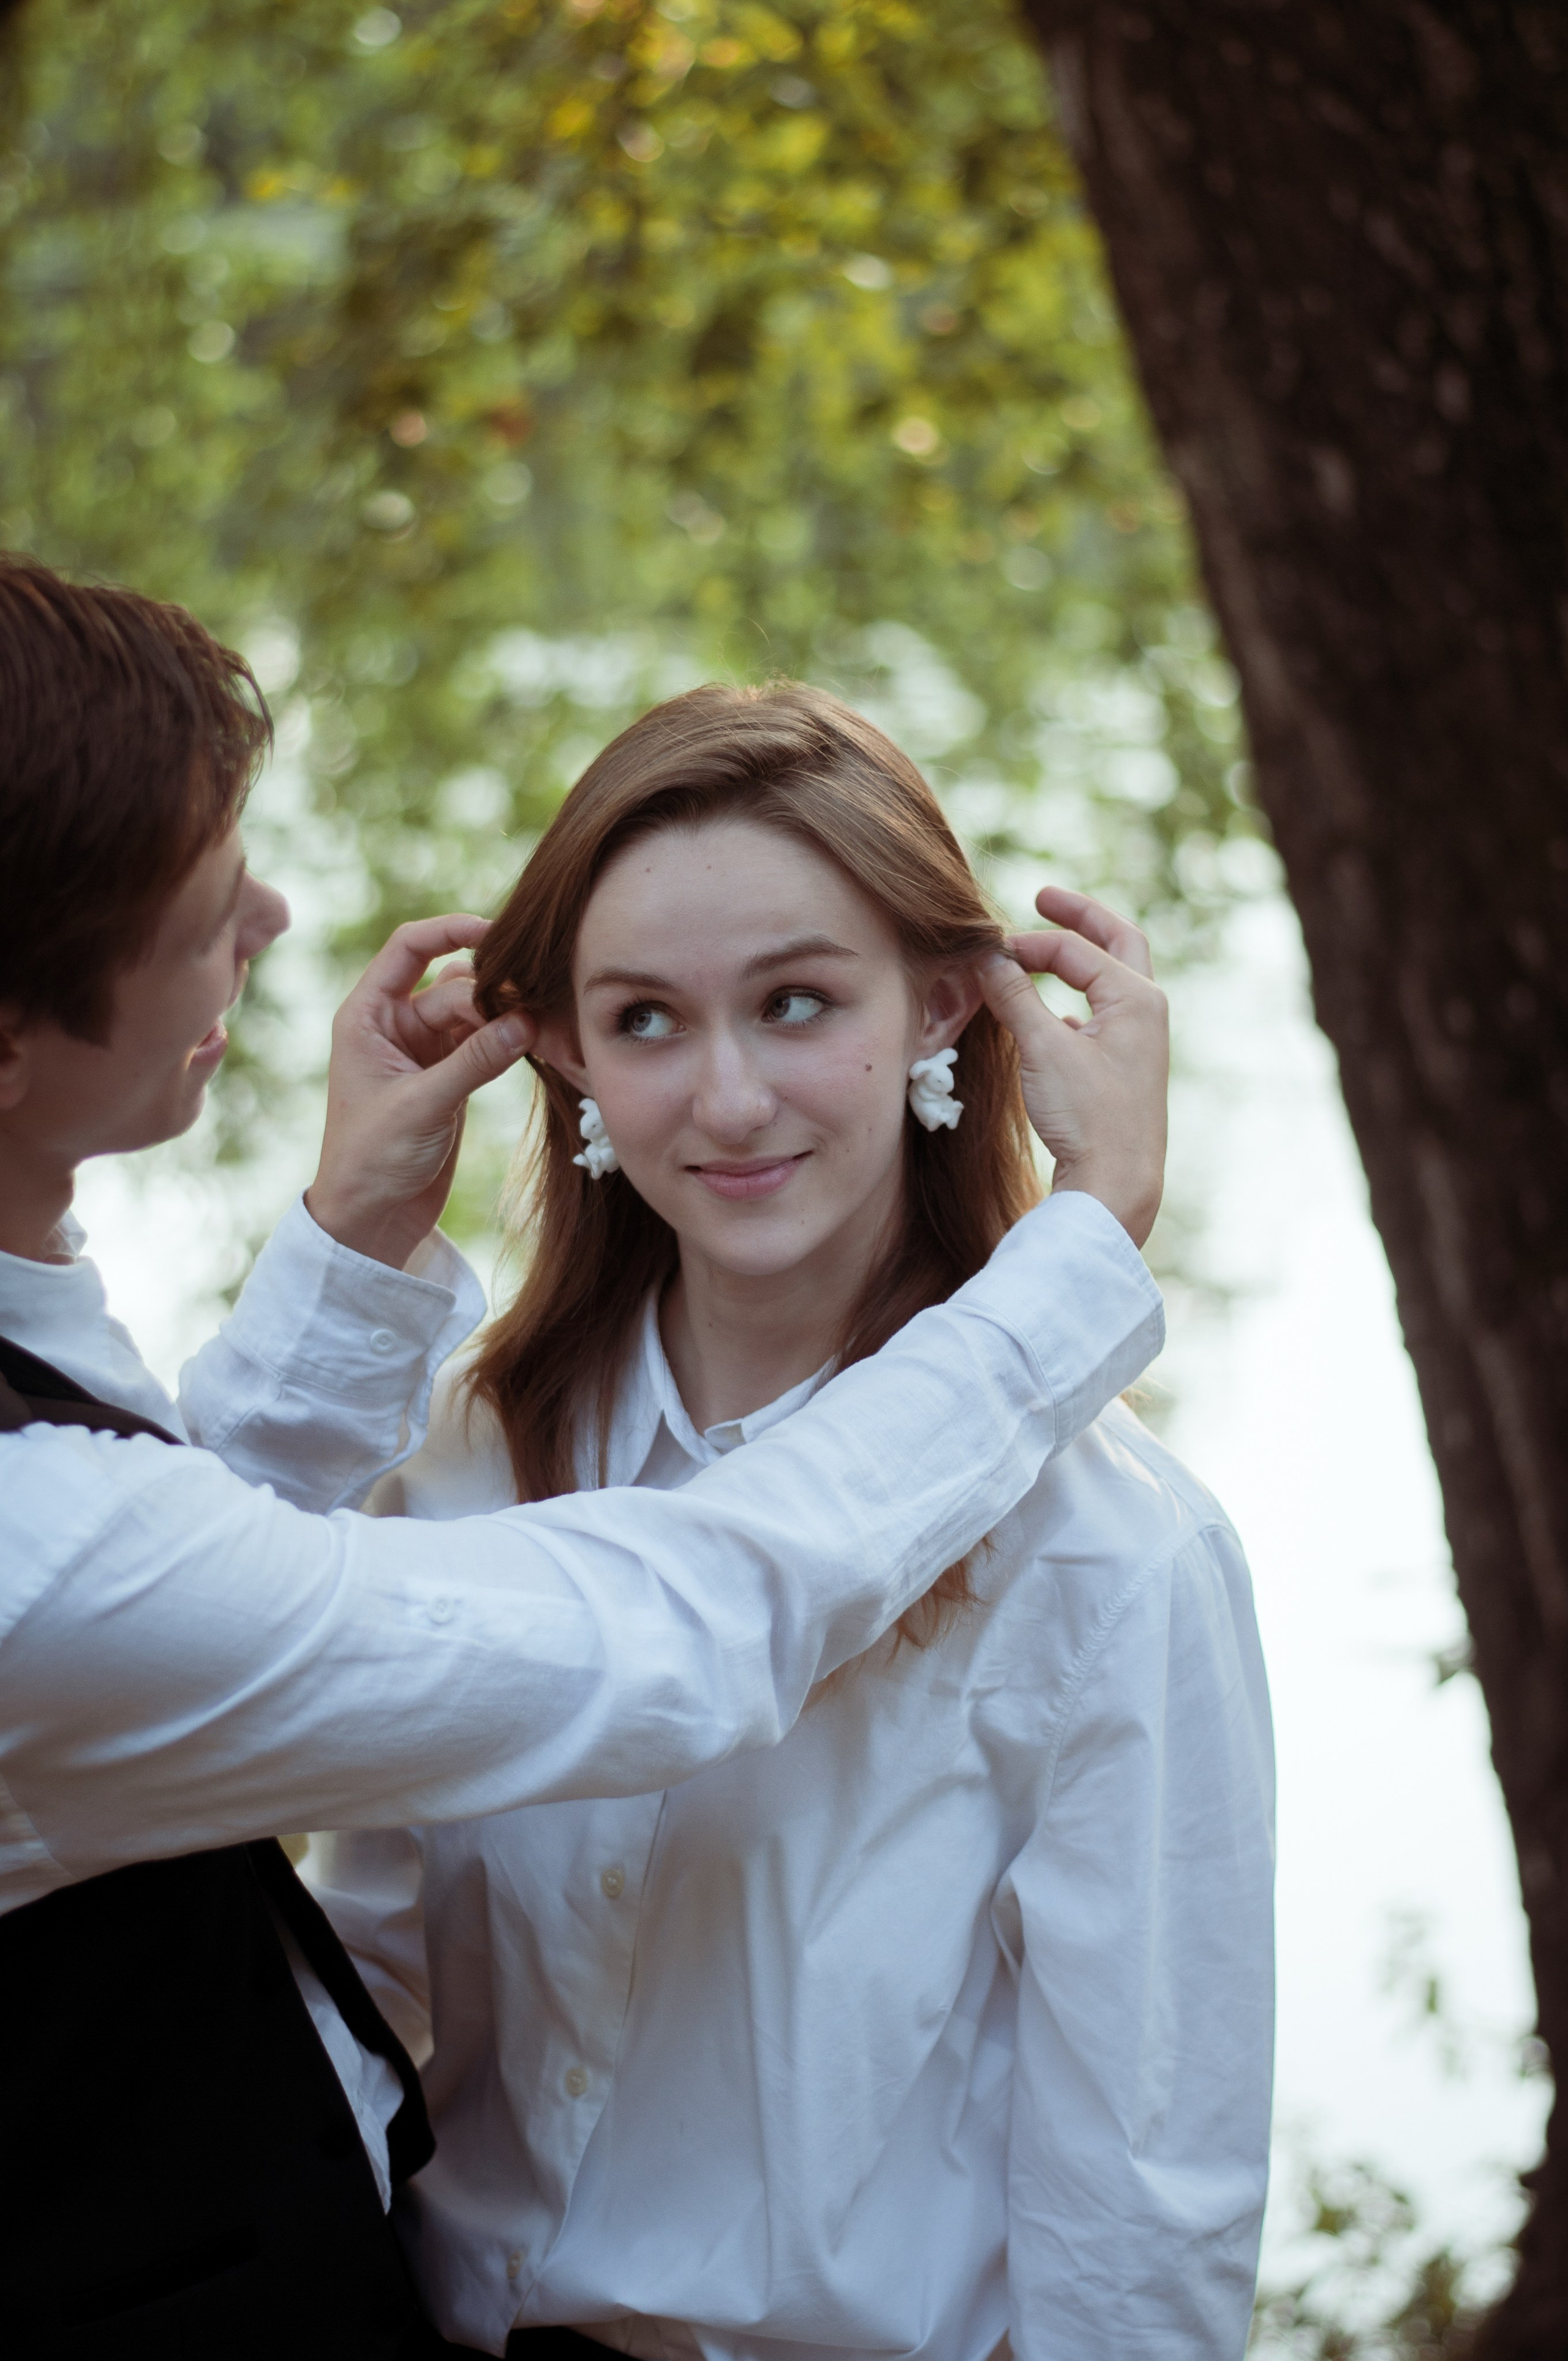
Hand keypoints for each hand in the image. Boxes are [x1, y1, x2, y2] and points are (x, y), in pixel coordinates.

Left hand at [306, 917, 534, 1268]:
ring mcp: (426, 1051)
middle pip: (455, 984)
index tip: (495, 932)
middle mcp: (395, 1025)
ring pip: (476, 1013)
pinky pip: (487, 1043)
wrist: (372, 1219)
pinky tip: (541, 1044)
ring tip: (543, 1030)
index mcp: (367, 1016)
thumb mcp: (422, 1105)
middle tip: (534, 1015)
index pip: (408, 948)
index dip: (449, 931)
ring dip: (507, 1017)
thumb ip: (475, 1060)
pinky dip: (512, 1042)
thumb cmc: (372, 1159)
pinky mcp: (451, 1077)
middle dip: (493, 994)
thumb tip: (528, 1019)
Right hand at [977, 886, 1167, 1246]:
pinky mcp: (1124, 1070)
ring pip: (1112, 980)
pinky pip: (1102, 1017)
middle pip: (1118, 943)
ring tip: (1044, 949)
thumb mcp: (1043, 1048)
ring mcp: (1139, 1042)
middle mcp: (1146, 1013)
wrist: (1116, 1186)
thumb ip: (1014, 996)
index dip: (1030, 942)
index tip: (988, 949)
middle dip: (1081, 919)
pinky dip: (1076, 1002)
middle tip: (1044, 899)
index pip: (1077, 949)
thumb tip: (987, 957)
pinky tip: (1052, 1017)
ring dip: (1079, 960)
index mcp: (1137, 998)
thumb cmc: (1087, 1117)